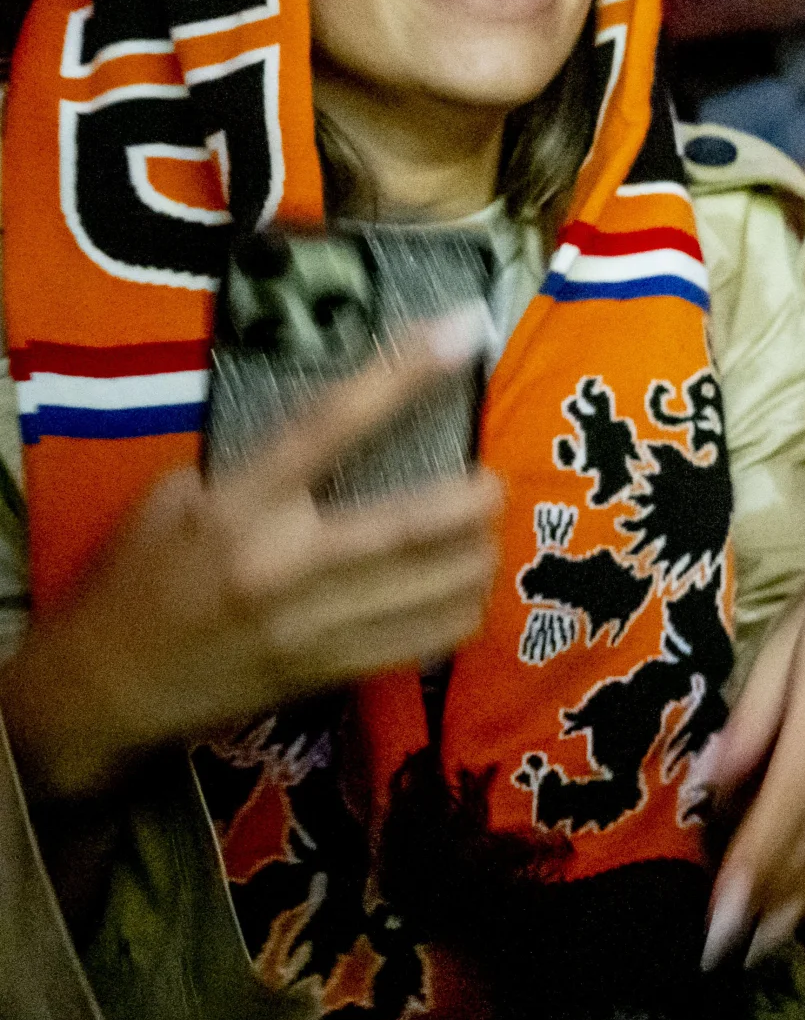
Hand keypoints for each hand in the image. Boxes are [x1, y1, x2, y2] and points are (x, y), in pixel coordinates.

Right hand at [0, 338, 499, 804]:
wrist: (102, 690)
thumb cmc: (135, 578)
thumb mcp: (173, 498)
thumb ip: (257, 464)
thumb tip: (346, 424)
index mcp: (240, 505)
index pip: (333, 424)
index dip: (404, 372)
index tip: (464, 329)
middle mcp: (286, 563)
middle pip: (419, 523)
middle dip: (476, 494)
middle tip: (487, 476)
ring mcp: (315, 625)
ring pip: (442, 586)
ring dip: (482, 551)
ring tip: (480, 531)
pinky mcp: (331, 673)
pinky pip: (429, 638)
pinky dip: (463, 607)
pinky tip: (459, 586)